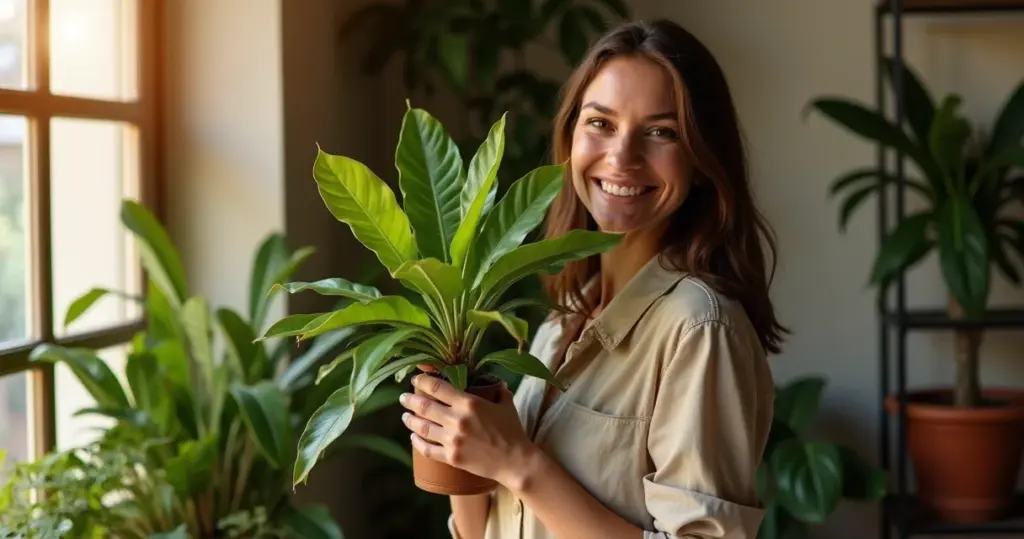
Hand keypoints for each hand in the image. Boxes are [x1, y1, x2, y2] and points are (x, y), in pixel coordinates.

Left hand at [399, 374, 534, 486]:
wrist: (515, 461)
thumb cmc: (513, 430)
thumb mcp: (506, 403)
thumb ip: (497, 389)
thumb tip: (494, 381)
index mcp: (468, 403)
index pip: (437, 387)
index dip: (422, 381)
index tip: (415, 380)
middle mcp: (456, 420)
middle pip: (424, 406)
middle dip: (410, 400)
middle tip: (403, 397)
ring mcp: (452, 440)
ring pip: (421, 427)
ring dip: (410, 420)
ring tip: (405, 416)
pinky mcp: (451, 457)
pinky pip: (427, 449)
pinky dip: (417, 442)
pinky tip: (413, 437)